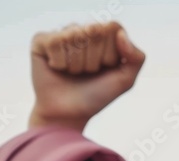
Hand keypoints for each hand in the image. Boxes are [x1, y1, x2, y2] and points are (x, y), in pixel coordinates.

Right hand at [29, 22, 145, 130]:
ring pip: (74, 36)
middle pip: (94, 30)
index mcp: (104, 35)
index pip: (112, 28)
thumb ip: (137, 57)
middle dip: (93, 60)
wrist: (69, 115)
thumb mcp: (125, 81)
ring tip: (73, 73)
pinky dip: (58, 62)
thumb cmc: (96, 96)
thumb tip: (120, 33)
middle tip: (87, 73)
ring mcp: (61, 34)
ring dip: (76, 63)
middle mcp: (82, 30)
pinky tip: (57, 69)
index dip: (109, 53)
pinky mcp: (41, 41)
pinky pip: (54, 42)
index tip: (104, 69)